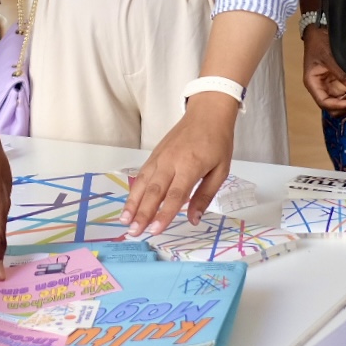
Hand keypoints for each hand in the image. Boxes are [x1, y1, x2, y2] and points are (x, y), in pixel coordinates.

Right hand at [119, 93, 237, 235]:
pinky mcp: (154, 154)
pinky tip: (130, 204)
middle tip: (133, 231)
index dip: (164, 214)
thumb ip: (205, 196)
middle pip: (154, 191)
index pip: (175, 195)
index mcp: (190, 166)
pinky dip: (134, 190)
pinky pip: (142, 174)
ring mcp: (160, 157)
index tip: (154, 231)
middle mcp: (171, 161)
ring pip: (143, 182)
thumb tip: (193, 220)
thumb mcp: (221, 171)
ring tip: (124, 221)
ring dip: (132, 203)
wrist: (207, 114)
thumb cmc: (217, 143)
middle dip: (142, 213)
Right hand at [301, 26, 345, 114]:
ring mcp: (331, 85)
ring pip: (342, 101)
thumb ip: (341, 73)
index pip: (324, 102)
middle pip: (334, 106)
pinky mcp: (339, 81)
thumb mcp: (329, 57)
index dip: (338, 106)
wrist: (319, 31)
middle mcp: (321, 87)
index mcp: (313, 83)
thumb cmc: (319, 42)